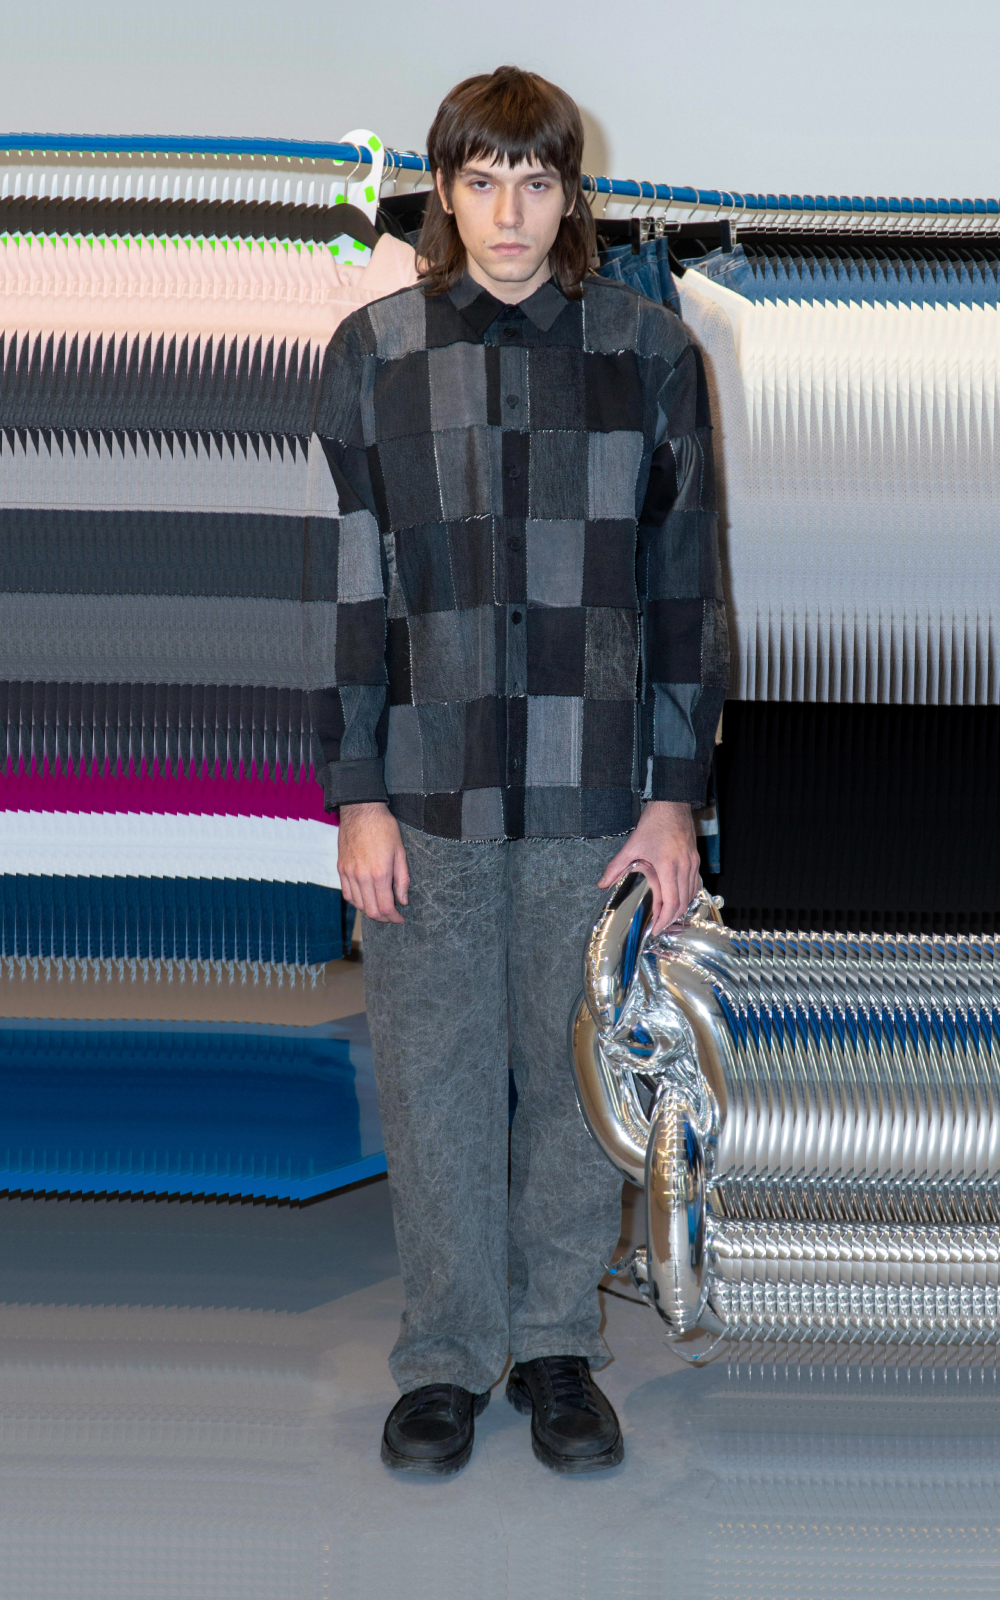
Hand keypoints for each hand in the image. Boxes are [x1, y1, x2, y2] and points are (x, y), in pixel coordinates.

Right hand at [337, 802, 409, 923]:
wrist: (361, 811)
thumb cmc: (384, 828)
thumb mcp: (400, 852)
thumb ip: (402, 879)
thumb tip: (403, 900)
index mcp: (379, 873)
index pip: (386, 907)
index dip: (395, 918)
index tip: (401, 918)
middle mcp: (362, 876)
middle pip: (371, 911)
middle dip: (384, 918)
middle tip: (393, 916)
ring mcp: (349, 873)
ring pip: (358, 905)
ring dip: (371, 911)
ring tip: (381, 908)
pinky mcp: (341, 869)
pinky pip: (347, 894)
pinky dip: (357, 902)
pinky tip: (366, 900)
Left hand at [598, 801, 700, 937]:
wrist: (672, 804)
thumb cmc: (654, 823)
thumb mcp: (631, 845)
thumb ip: (616, 867)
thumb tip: (602, 883)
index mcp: (668, 865)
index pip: (671, 901)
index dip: (664, 919)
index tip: (657, 928)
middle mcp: (684, 866)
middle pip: (683, 902)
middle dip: (672, 918)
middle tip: (661, 927)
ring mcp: (692, 863)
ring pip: (691, 894)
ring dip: (680, 908)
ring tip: (667, 916)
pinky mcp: (696, 859)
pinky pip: (694, 884)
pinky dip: (686, 895)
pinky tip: (677, 898)